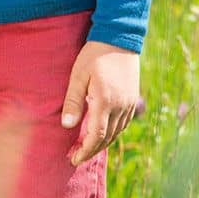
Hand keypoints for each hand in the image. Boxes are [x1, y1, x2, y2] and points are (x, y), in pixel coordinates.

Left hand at [60, 40, 139, 164]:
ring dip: (102, 143)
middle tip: (76, 156)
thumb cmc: (94, 55)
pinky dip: (112, 133)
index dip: (85, 150)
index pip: (97, 135)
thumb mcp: (78, 76)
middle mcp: (120, 106)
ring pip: (117, 132)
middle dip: (91, 150)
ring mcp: (128, 103)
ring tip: (86, 147)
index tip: (74, 159)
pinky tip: (102, 133)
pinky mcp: (132, 98)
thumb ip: (73, 102)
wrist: (119, 39)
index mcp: (105, 101)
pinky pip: (123, 123)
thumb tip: (67, 126)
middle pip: (107, 138)